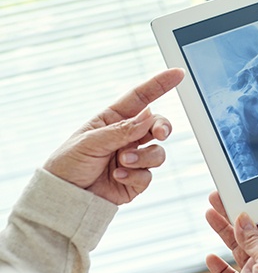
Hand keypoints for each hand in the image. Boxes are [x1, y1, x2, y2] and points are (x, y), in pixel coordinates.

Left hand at [43, 68, 184, 204]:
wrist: (63, 198)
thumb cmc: (67, 165)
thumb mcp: (90, 142)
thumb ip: (122, 130)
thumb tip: (149, 116)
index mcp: (113, 120)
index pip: (140, 98)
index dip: (159, 85)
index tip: (177, 73)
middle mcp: (126, 137)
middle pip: (157, 125)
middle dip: (163, 127)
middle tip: (160, 133)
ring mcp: (133, 158)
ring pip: (157, 152)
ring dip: (143, 157)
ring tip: (123, 162)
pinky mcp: (136, 179)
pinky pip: (149, 175)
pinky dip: (135, 175)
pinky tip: (118, 176)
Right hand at [205, 191, 257, 272]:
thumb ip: (255, 237)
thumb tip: (242, 219)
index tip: (247, 193)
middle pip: (251, 229)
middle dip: (235, 213)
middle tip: (220, 197)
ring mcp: (257, 271)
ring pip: (236, 246)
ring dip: (223, 230)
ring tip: (210, 213)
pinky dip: (218, 265)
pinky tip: (210, 256)